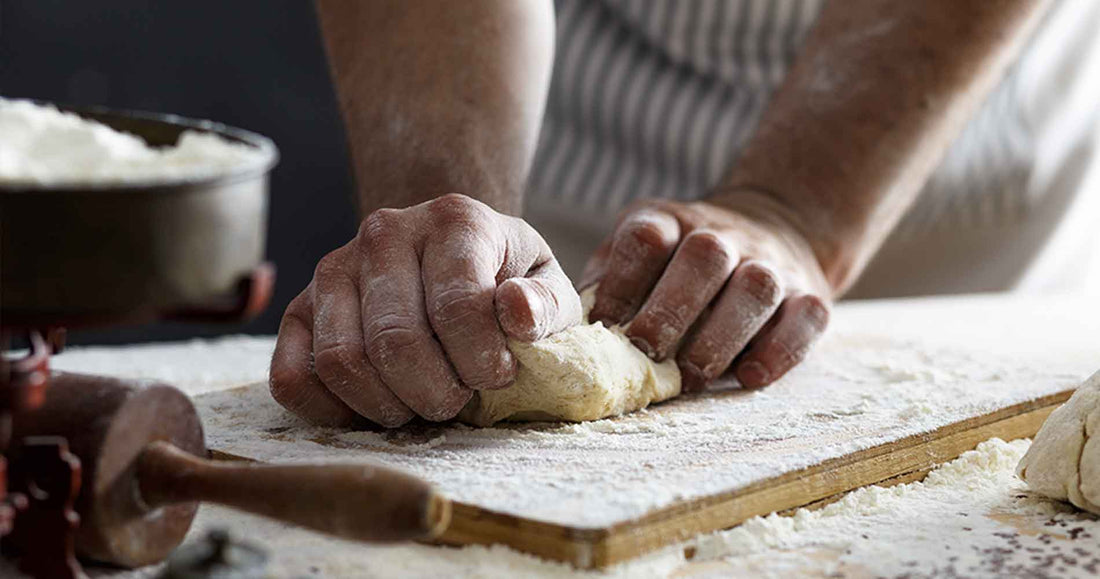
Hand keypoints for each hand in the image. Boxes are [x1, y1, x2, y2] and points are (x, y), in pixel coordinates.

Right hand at [270, 194, 581, 426]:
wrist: (449, 255)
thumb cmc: (505, 280)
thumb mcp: (547, 287)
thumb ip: (545, 304)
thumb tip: (517, 312)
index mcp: (454, 220)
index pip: (457, 307)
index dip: (482, 361)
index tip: (499, 375)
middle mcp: (384, 233)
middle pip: (395, 342)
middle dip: (436, 393)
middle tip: (458, 399)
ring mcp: (333, 269)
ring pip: (342, 363)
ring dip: (388, 406)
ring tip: (422, 401)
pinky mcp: (299, 308)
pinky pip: (291, 377)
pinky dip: (331, 411)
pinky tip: (374, 409)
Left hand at [582, 197, 830, 391]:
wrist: (778, 225)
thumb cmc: (682, 260)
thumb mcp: (640, 252)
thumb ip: (607, 282)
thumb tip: (565, 328)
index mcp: (673, 222)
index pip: (647, 238)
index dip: (622, 280)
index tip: (603, 323)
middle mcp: (725, 236)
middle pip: (705, 257)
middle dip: (672, 308)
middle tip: (646, 351)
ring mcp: (772, 264)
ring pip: (755, 288)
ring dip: (721, 335)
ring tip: (692, 375)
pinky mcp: (811, 296)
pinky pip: (804, 320)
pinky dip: (780, 352)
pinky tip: (748, 376)